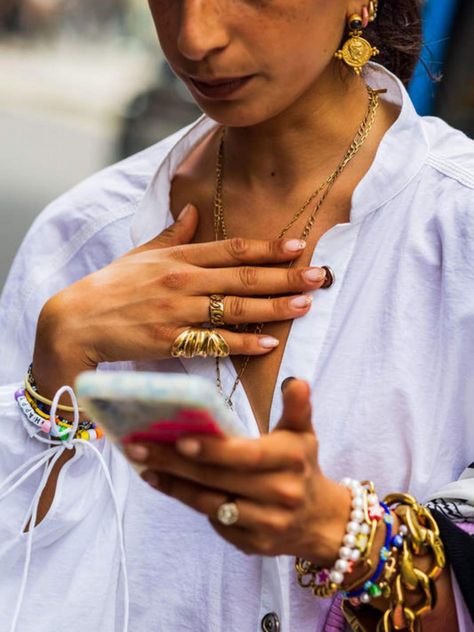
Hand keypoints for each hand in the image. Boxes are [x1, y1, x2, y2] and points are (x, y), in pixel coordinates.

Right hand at [33, 205, 326, 395]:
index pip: (231, 248)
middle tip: (318, 275)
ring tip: (305, 305)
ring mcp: (179, 312)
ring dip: (274, 308)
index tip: (298, 245)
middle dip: (284, 276)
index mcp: (179, 257)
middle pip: (243, 278)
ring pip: (235, 309)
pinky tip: (269, 344)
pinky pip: (214, 343)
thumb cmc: (111, 286)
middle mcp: (183, 281)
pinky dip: (243, 344)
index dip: (267, 247)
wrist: (78, 320)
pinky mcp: (171, 341)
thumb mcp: (142, 254)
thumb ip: (173, 235)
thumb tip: (193, 211)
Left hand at [124, 379, 350, 564]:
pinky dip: (190, 503)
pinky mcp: (254, 545)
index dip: (213, 450)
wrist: (322, 520)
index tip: (179, 439)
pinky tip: (167, 486)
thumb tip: (295, 380)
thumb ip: (297, 407)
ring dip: (174, 485)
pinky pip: (215, 523)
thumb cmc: (302, 466)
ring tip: (144, 468)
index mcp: (290, 460)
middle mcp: (281, 494)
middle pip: (218, 480)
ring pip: (211, 504)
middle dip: (175, 464)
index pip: (246, 456)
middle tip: (139, 447)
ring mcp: (267, 523)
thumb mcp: (303, 434)